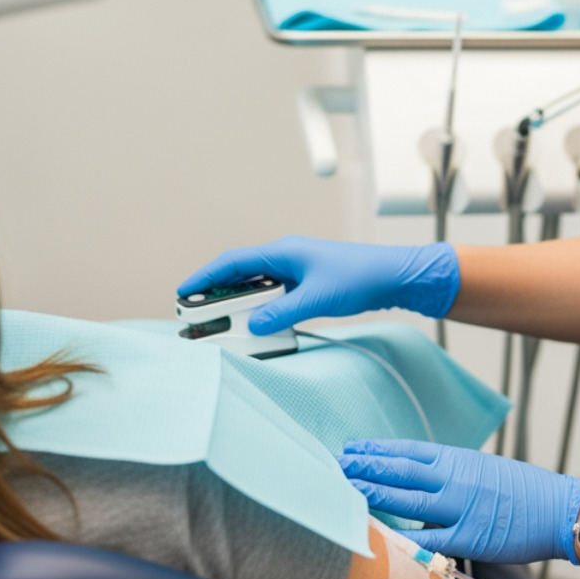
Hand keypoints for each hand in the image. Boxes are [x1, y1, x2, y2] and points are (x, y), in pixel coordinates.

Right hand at [178, 236, 459, 333]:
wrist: (396, 275)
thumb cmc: (360, 278)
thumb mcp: (316, 299)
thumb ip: (281, 313)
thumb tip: (253, 326)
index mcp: (283, 252)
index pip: (233, 262)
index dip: (205, 277)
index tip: (183, 292)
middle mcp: (287, 256)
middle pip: (241, 274)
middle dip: (218, 293)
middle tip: (199, 314)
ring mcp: (298, 268)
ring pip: (258, 285)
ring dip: (240, 302)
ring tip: (223, 322)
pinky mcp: (309, 281)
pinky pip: (275, 293)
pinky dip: (261, 306)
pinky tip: (259, 321)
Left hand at [339, 438, 579, 563]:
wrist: (560, 507)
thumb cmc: (524, 490)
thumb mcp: (484, 468)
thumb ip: (452, 472)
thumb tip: (422, 478)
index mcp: (459, 459)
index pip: (408, 451)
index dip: (376, 450)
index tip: (351, 449)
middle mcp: (455, 478)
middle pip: (400, 470)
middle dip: (366, 468)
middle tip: (336, 466)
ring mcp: (461, 506)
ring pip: (407, 499)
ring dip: (374, 494)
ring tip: (347, 490)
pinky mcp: (469, 536)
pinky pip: (428, 537)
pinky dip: (403, 535)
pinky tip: (379, 534)